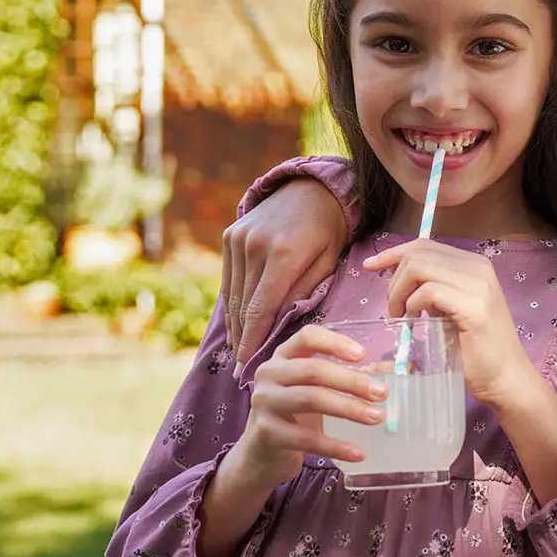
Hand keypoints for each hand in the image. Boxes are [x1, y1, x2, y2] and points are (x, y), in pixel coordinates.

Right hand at [220, 325, 388, 492]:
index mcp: (282, 357)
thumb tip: (380, 375)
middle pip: (314, 370)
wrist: (259, 455)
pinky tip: (359, 453)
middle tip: (382, 393)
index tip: (363, 355)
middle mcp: (269, 375)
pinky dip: (337, 446)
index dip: (335, 342)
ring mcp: (264, 403)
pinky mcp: (267, 433)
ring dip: (350, 408)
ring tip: (377, 417)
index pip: (307, 337)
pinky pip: (307, 438)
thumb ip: (336, 378)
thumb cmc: (292, 416)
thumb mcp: (309, 390)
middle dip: (352, 381)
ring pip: (311, 399)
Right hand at [222, 179, 345, 365]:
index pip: (262, 309)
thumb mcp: (327, 262)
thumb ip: (303, 293)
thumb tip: (281, 324)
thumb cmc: (328, 230)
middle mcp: (255, 246)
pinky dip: (231, 302)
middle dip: (243, 338)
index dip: (253, 340)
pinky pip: (228, 278)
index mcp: (283, 254)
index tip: (248, 365)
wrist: (310, 189)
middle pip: (244, 305)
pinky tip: (236, 323)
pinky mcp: (230, 236)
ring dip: (235, 324)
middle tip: (244, 367)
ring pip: (232, 294)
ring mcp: (238, 239)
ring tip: (239, 350)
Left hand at [362, 239, 535, 408]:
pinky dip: (412, 305)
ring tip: (401, 316)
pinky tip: (415, 322)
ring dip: (399, 293)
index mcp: (474, 265)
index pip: (425, 245)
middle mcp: (479, 267)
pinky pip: (428, 291)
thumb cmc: (475, 349)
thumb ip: (432, 287)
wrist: (504, 379)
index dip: (394, 252)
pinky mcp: (474, 306)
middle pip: (418, 254)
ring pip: (419, 268)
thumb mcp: (450, 308)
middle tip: (393, 309)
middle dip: (394, 279)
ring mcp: (478, 285)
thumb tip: (396, 273)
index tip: (371, 266)